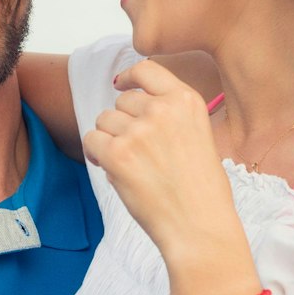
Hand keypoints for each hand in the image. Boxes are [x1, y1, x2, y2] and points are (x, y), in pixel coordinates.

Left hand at [80, 60, 237, 257]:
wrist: (199, 226)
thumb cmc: (202, 191)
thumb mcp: (200, 136)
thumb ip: (172, 117)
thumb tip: (135, 109)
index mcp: (187, 100)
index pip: (147, 69)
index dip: (130, 77)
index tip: (122, 85)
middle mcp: (162, 109)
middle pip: (122, 100)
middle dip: (123, 122)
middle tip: (137, 151)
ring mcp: (139, 130)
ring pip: (104, 120)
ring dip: (110, 139)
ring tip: (131, 165)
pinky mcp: (117, 154)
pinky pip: (91, 140)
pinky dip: (96, 155)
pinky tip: (114, 171)